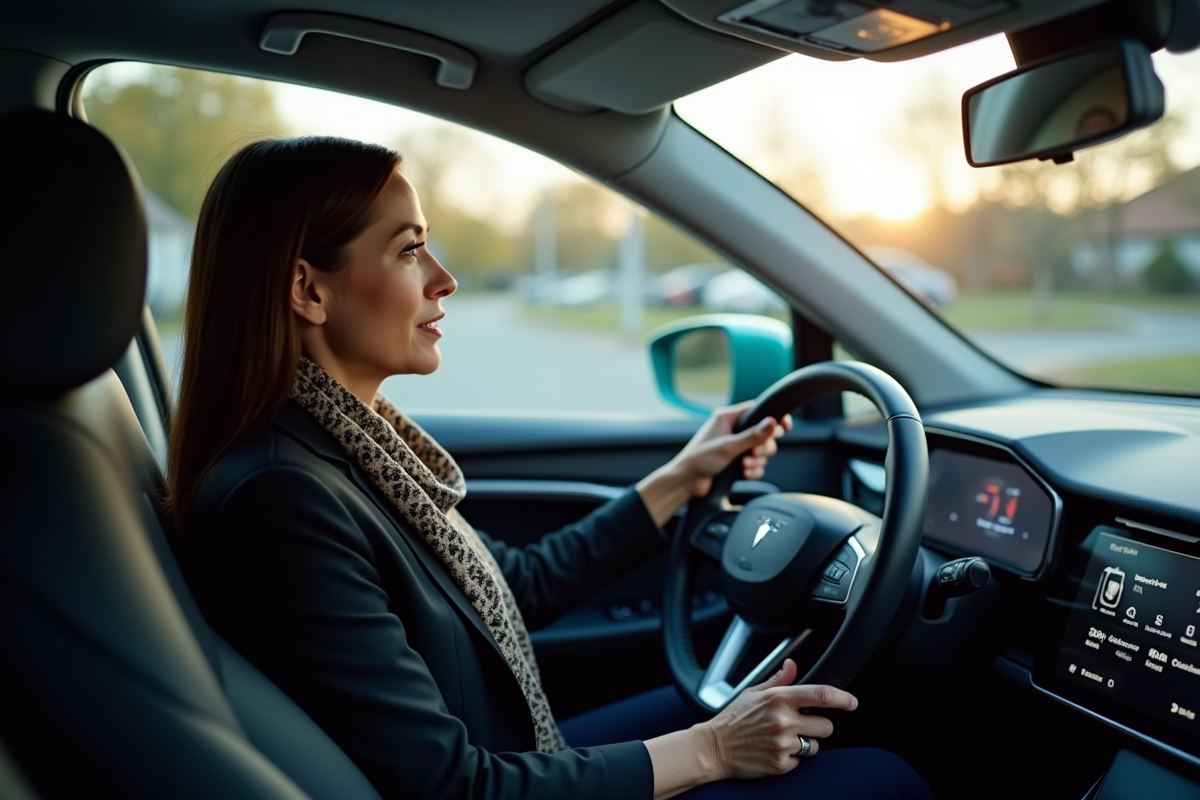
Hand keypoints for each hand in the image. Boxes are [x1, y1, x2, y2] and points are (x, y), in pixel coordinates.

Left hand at [672, 401, 792, 497]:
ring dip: (758, 460)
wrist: (686, 482)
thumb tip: (772, 422)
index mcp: (728, 417)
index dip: (774, 417)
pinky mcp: (737, 460)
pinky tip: (745, 473)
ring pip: (761, 449)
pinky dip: (754, 469)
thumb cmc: (699, 459)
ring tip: (745, 465)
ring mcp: (736, 445)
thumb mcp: (728, 447)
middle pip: (764, 432)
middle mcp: (733, 429)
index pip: (758, 409)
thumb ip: (752, 435)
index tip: (785, 426)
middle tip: (755, 453)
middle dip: (763, 446)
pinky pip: (756, 463)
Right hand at [701, 658, 856, 780]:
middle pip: (826, 726)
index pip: (821, 695)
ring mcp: (783, 744)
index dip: (842, 698)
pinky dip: (791, 758)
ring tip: (784, 738)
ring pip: (815, 745)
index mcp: (778, 699)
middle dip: (819, 725)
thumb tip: (793, 665)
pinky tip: (775, 750)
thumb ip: (778, 680)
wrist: (714, 747)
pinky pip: (800, 761)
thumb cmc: (733, 718)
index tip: (852, 702)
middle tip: (801, 724)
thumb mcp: (753, 692)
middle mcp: (783, 721)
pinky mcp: (781, 764)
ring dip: (805, 742)